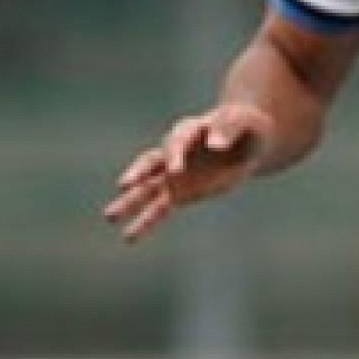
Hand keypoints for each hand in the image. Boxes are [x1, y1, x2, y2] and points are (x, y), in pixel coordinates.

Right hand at [103, 103, 273, 243]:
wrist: (248, 142)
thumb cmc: (248, 127)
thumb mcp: (246, 122)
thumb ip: (230, 128)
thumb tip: (215, 146)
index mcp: (190, 130)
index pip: (178, 140)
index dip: (174, 154)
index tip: (176, 170)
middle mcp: (174, 152)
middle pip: (151, 162)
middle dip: (139, 173)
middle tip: (126, 185)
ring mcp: (173, 174)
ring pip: (146, 188)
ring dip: (129, 202)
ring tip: (109, 217)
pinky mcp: (179, 192)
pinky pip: (159, 209)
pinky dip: (145, 222)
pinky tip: (129, 237)